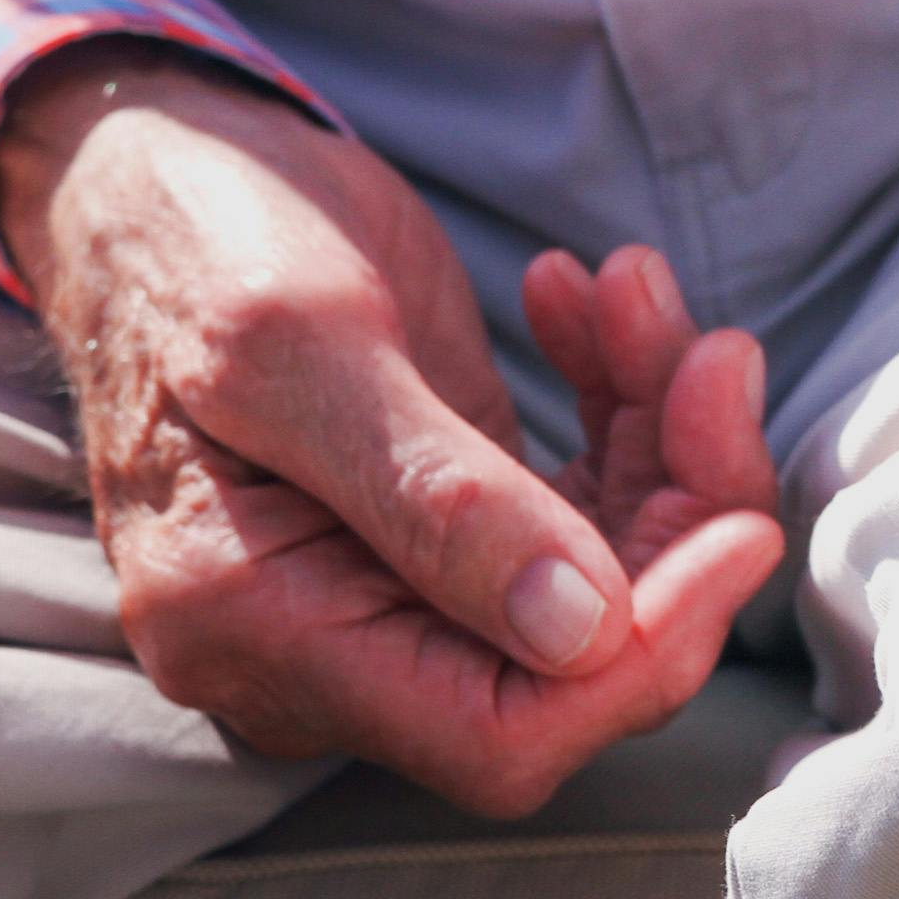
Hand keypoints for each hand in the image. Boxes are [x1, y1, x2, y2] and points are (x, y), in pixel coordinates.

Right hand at [0, 41, 780, 814]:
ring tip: (641, 291)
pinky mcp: (448, 520)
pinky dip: (623, 407)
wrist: (154, 165)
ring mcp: (394, 582)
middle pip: (581, 654)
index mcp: (259, 628)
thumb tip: (578, 631)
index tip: (744, 528)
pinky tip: (596, 298)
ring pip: (607, 567)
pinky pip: (584, 504)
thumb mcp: (302, 344)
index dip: (646, 650)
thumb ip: (437, 499)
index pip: (501, 734)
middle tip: (712, 355)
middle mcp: (328, 640)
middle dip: (680, 510)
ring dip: (665, 435)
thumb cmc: (194, 239)